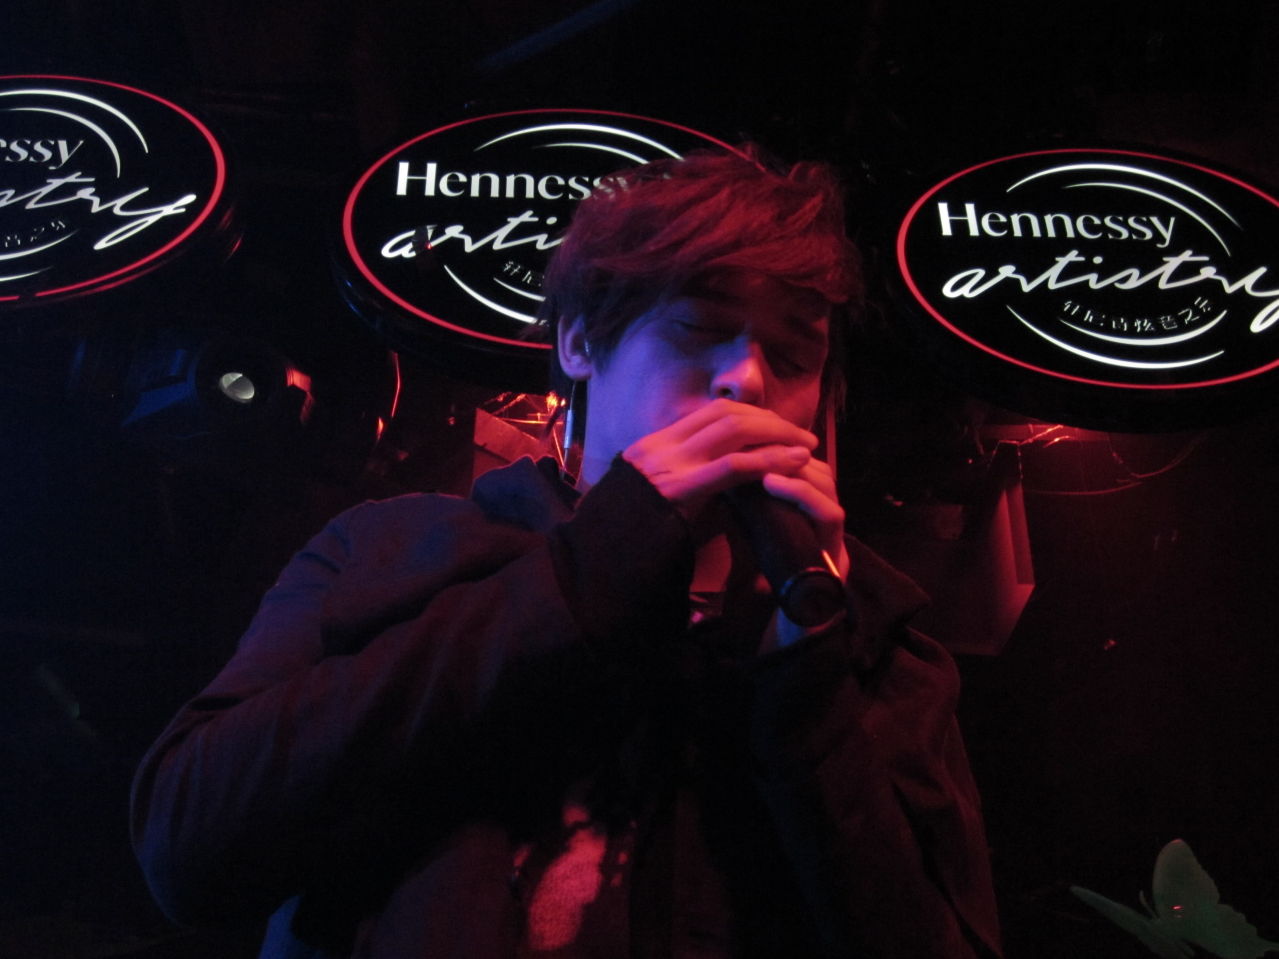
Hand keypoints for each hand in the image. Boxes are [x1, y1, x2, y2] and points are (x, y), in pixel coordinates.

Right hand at [622, 399, 848, 578]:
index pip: (712, 412)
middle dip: (770, 420)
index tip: (778, 427)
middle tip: (801, 435)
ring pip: (733, 429)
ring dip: (775, 434)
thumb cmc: (636, 537)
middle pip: (726, 413)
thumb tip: (730, 475)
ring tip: (804, 447)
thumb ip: (689, 480)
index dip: (752, 414)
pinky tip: (792, 464)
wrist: (604, 558)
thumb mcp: (662, 498)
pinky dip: (768, 460)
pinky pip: (733, 466)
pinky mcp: (680, 488)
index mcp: (656, 444)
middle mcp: (661, 446)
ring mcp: (669, 464)